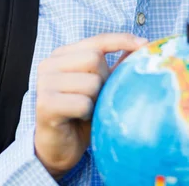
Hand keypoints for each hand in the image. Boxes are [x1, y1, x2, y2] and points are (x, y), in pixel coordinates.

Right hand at [34, 32, 147, 178]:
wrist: (56, 148)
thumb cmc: (79, 114)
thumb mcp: (99, 87)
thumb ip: (113, 66)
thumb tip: (140, 46)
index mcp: (62, 54)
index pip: (97, 40)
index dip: (122, 40)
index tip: (144, 44)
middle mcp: (49, 63)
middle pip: (94, 58)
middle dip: (104, 80)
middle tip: (97, 98)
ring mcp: (44, 82)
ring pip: (91, 82)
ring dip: (95, 100)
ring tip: (86, 110)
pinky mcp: (45, 103)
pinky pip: (83, 103)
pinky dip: (87, 114)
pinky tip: (78, 119)